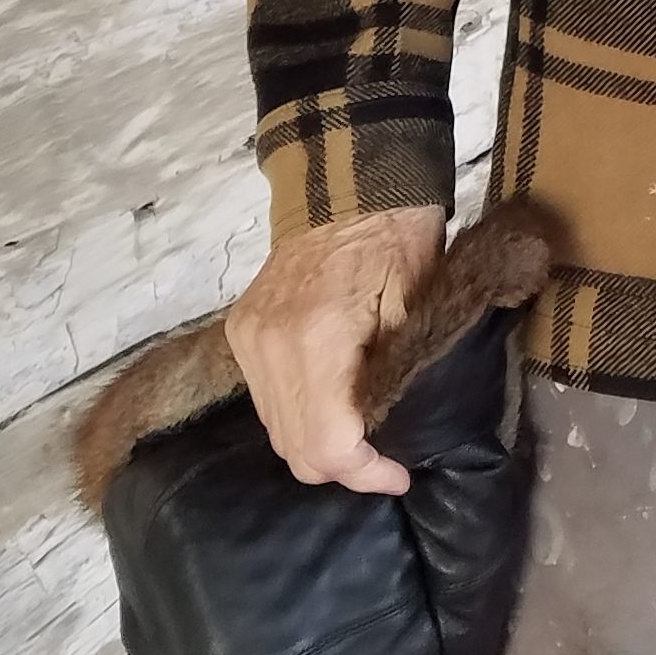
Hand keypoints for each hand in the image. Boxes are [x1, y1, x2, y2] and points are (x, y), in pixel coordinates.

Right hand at [223, 205, 443, 491]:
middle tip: (387, 459)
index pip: (326, 443)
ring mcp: (248, 340)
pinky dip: (298, 415)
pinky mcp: (240, 332)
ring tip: (365, 434)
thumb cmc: (397, 236)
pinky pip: (265, 401)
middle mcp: (267, 347)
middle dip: (343, 465)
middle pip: (295, 449)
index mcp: (315, 339)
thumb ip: (395, 376)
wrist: (348, 181)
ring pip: (276, 431)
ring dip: (319, 444)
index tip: (399, 473)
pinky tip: (333, 405)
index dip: (364, 472)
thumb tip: (391, 435)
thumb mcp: (415, 303)